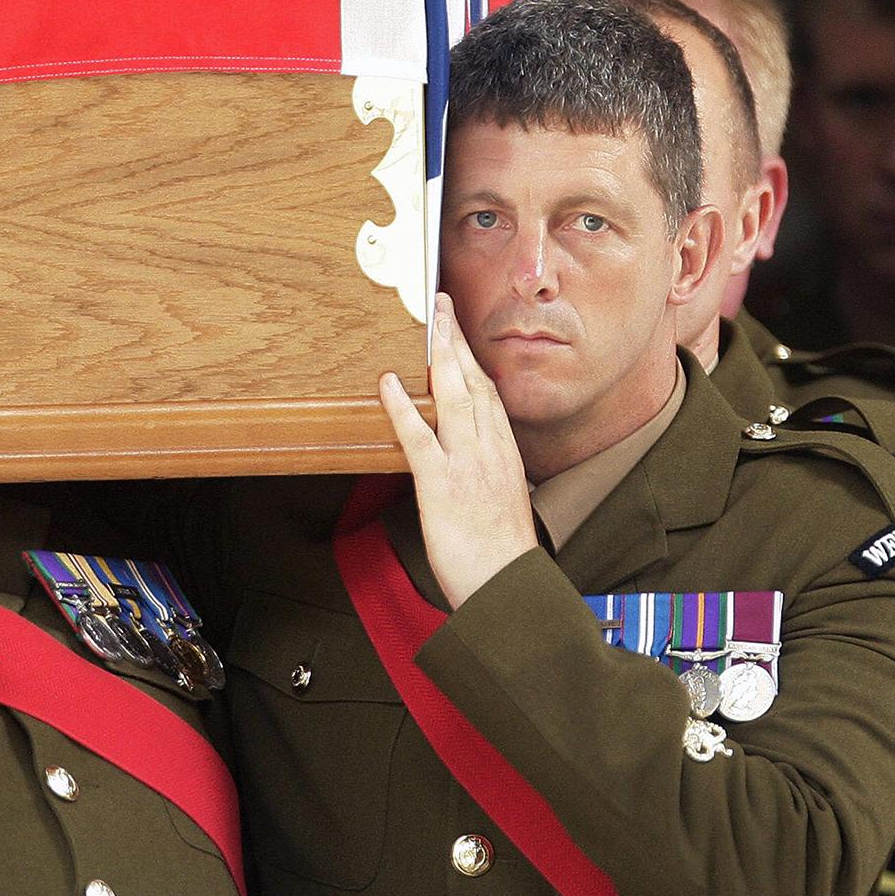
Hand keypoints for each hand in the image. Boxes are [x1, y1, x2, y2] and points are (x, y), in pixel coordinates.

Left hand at [379, 292, 538, 607]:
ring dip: (440, 355)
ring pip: (455, 396)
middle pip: (475, 383)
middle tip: (443, 306)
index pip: (491, 395)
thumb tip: (474, 467)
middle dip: (458, 340)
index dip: (474, 360)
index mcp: (506, 457)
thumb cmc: (501, 559)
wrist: (507, 589)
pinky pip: (419, 436)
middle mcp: (491, 452)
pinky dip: (402, 406)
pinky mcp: (442, 484)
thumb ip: (489, 478)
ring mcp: (468, 465)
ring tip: (427, 322)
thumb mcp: (503, 507)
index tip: (462, 334)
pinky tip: (387, 383)